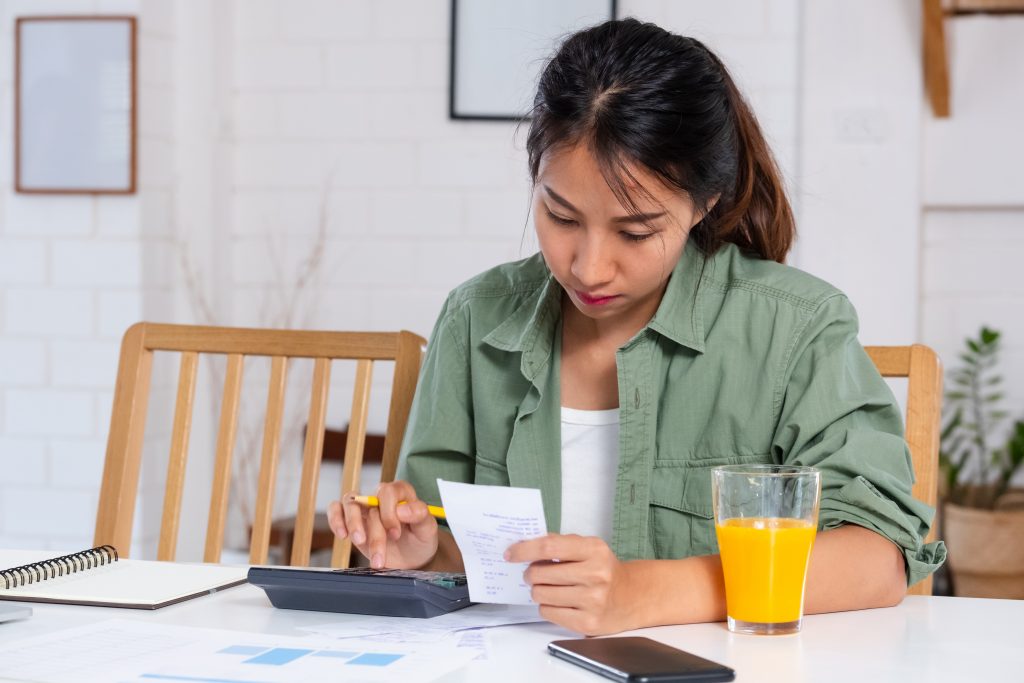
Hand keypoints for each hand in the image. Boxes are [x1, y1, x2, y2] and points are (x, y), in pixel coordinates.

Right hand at [327, 480, 438, 569]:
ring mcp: (365, 507)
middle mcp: (380, 496)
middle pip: (368, 501)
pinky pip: (335, 509)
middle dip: (374, 531)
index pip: (388, 492)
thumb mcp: (427, 529)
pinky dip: (335, 520)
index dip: (389, 513)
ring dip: (353, 525)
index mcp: (401, 493)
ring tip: (360, 542)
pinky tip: (343, 535)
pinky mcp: (352, 519)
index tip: (395, 534)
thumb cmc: (419, 540)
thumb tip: (402, 509)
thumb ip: (420, 515)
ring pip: (349, 502)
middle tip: (380, 554)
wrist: (411, 559)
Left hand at [505, 533, 636, 635]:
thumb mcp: (588, 547)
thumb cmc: (603, 569)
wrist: (631, 596)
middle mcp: (595, 575)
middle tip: (533, 574)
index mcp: (593, 550)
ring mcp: (592, 601)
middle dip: (530, 573)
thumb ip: (559, 543)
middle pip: (540, 573)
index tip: (510, 553)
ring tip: (549, 588)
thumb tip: (524, 545)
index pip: (549, 547)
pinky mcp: (587, 623)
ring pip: (541, 595)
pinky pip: (548, 613)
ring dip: (538, 591)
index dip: (524, 550)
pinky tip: (558, 601)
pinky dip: (547, 606)